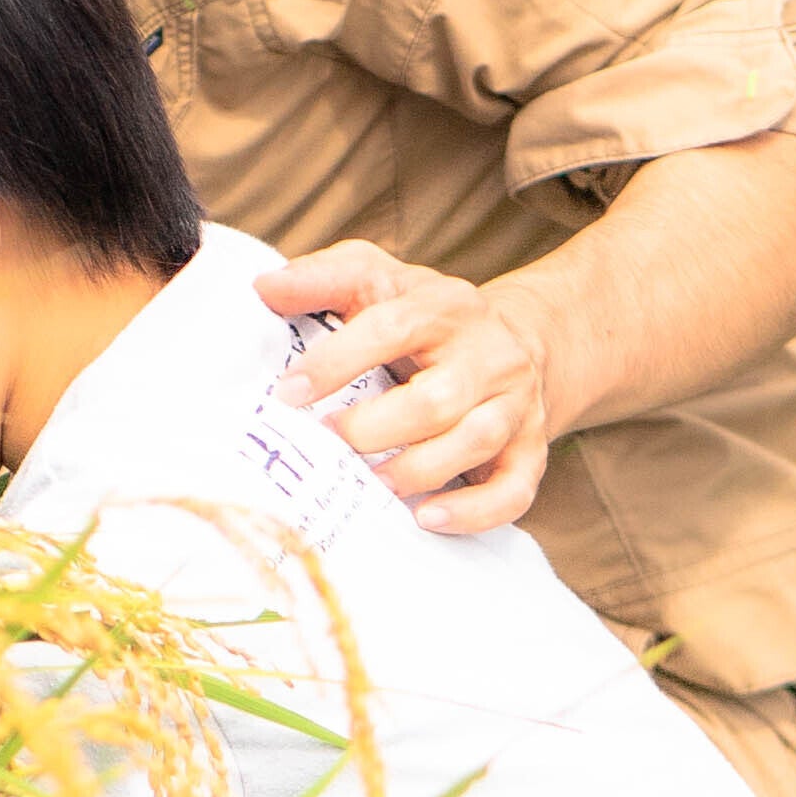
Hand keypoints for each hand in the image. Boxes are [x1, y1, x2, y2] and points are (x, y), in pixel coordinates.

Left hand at [256, 243, 556, 535]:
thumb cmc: (429, 317)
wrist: (522, 338)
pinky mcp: (530, 450)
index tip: (288, 392)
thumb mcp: (379, 281)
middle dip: (373, 430)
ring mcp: (514, 405)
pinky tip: (427, 517)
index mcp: (444, 307)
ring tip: (369, 484)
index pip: (392, 327)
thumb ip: (324, 279)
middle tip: (328, 442)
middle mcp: (488, 355)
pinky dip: (472, 512)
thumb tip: (265, 288)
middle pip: (435, 400)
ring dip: (414, 471)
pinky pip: (513, 491)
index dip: (337, 361)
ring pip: (473, 443)